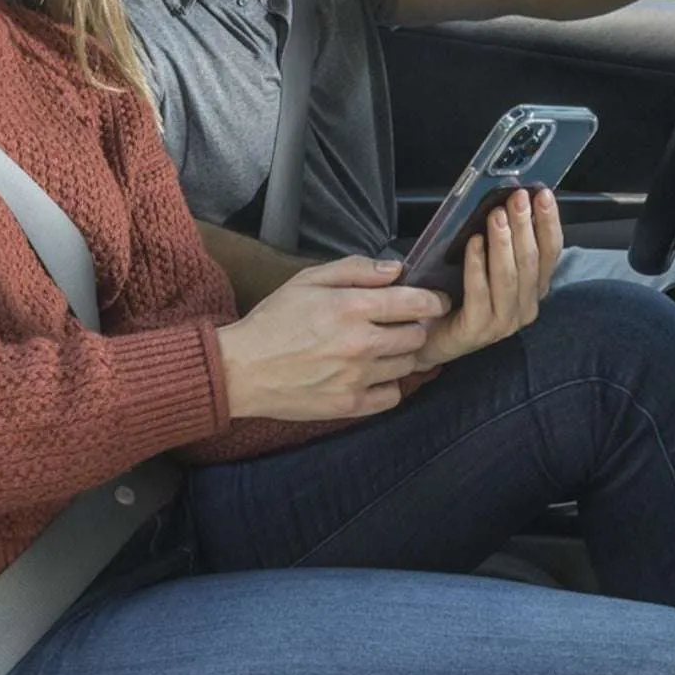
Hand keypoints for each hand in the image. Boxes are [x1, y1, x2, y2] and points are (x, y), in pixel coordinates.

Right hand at [217, 255, 448, 420]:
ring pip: (407, 365)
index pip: (417, 303)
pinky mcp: (350, 405)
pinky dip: (388, 385)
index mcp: (351, 307)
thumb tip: (395, 268)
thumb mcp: (308, 280)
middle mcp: (361, 344)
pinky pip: (392, 396)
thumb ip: (356, 269)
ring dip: (400, 356)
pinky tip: (371, 375)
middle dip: (413, 327)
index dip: (433, 300)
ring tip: (379, 350)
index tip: (433, 301)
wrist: (241, 369)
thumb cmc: (273, 321)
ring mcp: (357, 378)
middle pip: (417, 336)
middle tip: (398, 325)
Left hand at [415, 187, 563, 370]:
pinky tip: (473, 244)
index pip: (549, 254)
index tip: (543, 195)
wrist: (428, 337)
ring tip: (496, 216)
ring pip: (509, 278)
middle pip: (530, 262)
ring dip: (503, 243)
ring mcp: (502, 323)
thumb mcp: (487, 268)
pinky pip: (479, 294)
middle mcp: (524, 308)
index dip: (548, 223)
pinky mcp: (477, 330)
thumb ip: (500, 245)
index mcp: (532, 291)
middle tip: (517, 199)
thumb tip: (505, 205)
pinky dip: (477, 266)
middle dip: (525, 226)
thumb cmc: (457, 298)